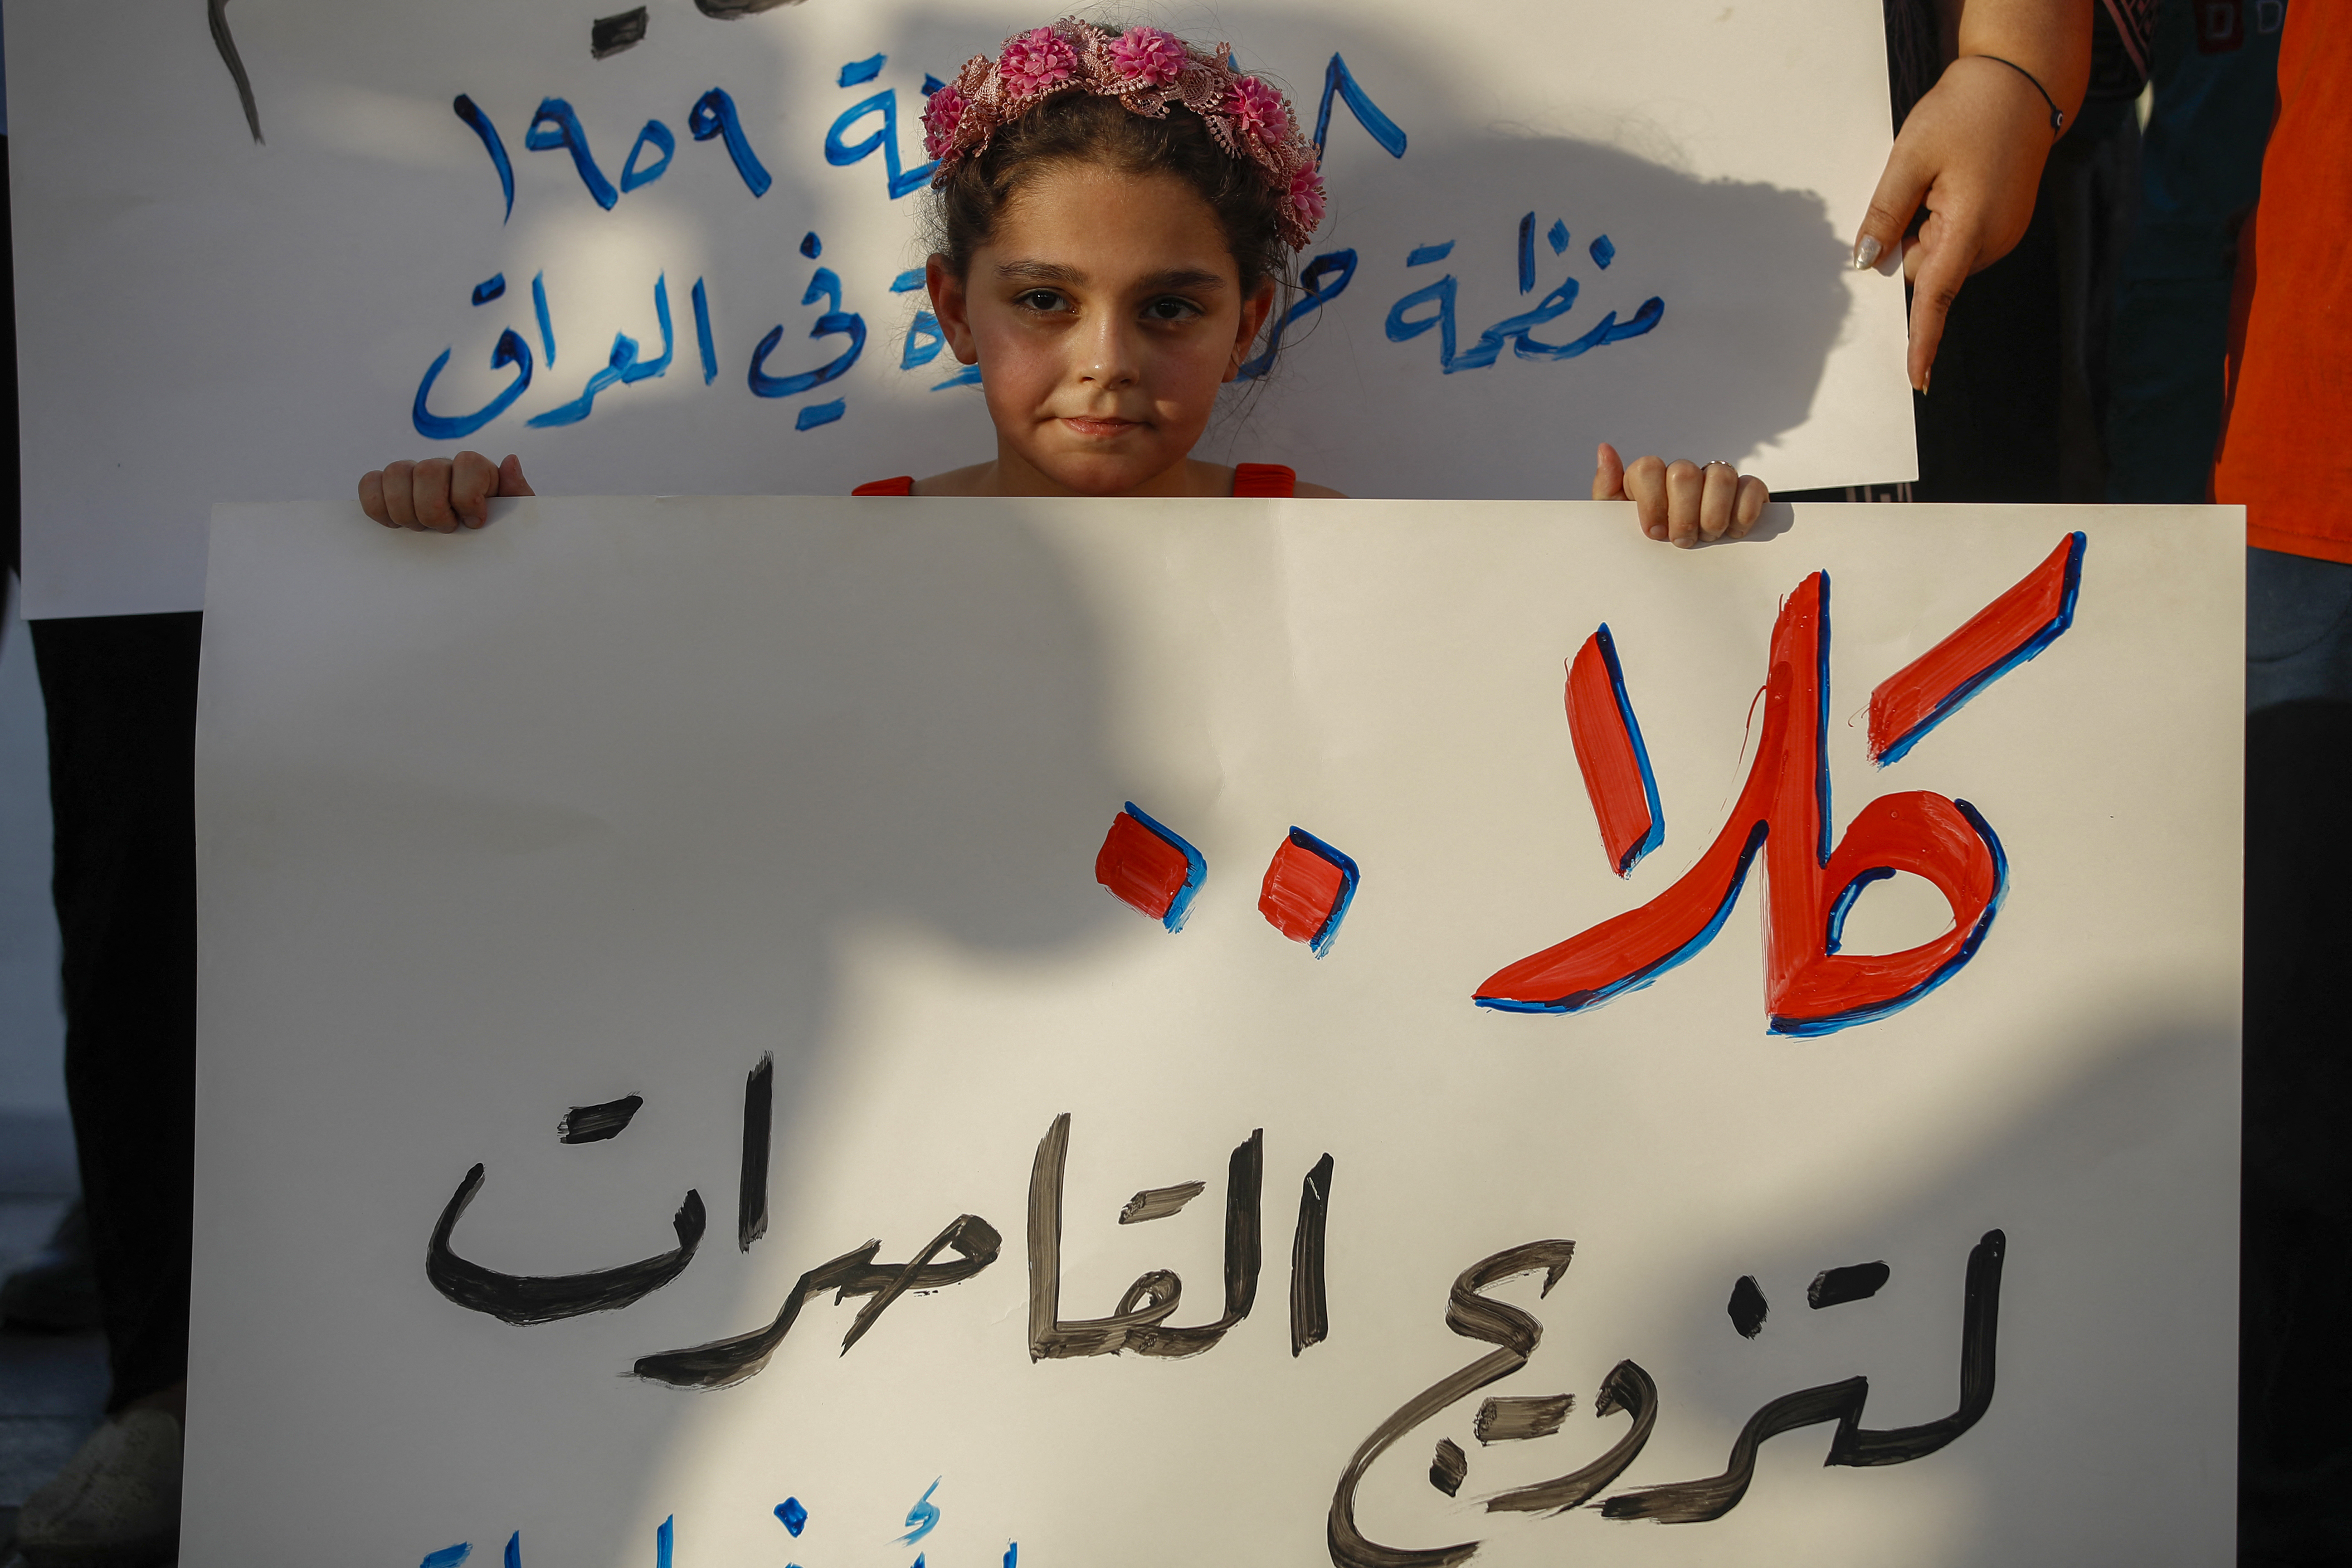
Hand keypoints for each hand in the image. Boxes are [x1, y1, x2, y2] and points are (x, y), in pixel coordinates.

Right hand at [358, 451, 532, 531]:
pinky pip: (369, 483)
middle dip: (434, 509)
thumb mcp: (515, 520)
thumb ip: (517, 494)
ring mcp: (414, 475)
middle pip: (427, 469)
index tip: (474, 522)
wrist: (473, 551)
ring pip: (395, 472)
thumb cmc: (496, 534)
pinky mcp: (389, 488)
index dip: (467, 496)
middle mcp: (444, 467)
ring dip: (405, 509)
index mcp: (478, 471)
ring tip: (421, 529)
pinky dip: (377, 505)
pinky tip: (395, 525)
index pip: (468, 462)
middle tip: (447, 530)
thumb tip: (510, 461)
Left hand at [1595, 443, 1767, 547]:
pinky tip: (1734, 532)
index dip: (1651, 501)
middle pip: (1684, 472)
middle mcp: (1682, 475)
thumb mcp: (1616, 524)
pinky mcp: (1745, 491)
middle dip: (1683, 514)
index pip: (1647, 468)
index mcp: (1649, 480)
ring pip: (1721, 475)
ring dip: (1713, 515)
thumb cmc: (1644, 544)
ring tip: (1707, 538)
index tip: (1654, 533)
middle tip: (1681, 541)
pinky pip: (1752, 486)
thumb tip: (1605, 449)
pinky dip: (1745, 511)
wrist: (1674, 569)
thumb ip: (1607, 489)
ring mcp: (1714, 480)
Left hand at [1852, 51, 2077, 392]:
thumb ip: (1885, 213)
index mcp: (1971, 229)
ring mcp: (2001, 234)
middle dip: (1906, 245)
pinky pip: (1956, 239)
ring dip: (1924, 229)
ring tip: (1938, 177)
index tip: (1914, 379)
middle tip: (1913, 189)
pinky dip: (1941, 221)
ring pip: (1939, 255)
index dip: (1920, 340)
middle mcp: (1993, 241)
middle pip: (1925, 272)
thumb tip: (1865, 261)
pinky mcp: (2002, 224)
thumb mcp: (1911, 157)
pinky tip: (1950, 182)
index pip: (1934, 300)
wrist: (2022, 81)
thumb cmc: (1968, 110)